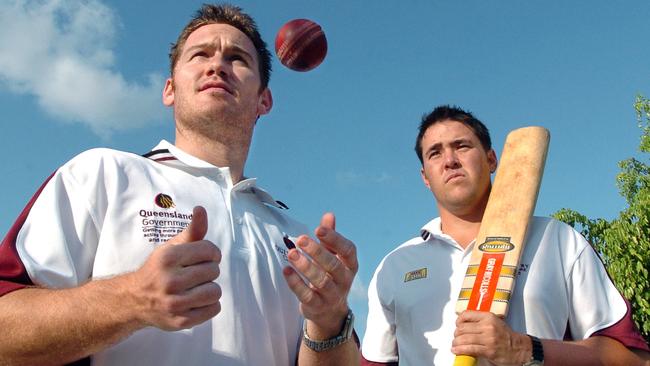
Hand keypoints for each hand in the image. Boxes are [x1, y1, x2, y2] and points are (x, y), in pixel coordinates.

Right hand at [126, 206, 221, 330]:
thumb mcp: (172, 247)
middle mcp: (170, 281)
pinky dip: (209, 305)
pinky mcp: (180, 321)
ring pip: (215, 291)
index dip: (211, 253)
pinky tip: (196, 301)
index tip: (203, 257)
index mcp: (168, 258)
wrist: (134, 299)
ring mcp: (175, 303)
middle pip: (213, 271)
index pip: (210, 250)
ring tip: (197, 288)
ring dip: (210, 289)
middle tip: (195, 274)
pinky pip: (214, 309)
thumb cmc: (159, 270)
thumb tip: (201, 209)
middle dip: (208, 271)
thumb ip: (192, 230)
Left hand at [282, 213, 357, 337]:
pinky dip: (296, 283)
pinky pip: (307, 296)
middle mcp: (344, 280)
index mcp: (350, 265)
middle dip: (317, 252)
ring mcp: (332, 295)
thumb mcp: (333, 256)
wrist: (330, 311)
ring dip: (306, 267)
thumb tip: (329, 215)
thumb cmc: (330, 276)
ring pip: (321, 282)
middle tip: (301, 239)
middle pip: (334, 265)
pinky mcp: (317, 307)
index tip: (318, 229)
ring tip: (291, 254)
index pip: (348, 250)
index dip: (334, 239)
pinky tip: (286, 270)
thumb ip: (330, 237)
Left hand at [452, 310, 530, 365]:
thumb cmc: (505, 336)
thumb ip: (480, 320)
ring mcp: (488, 338)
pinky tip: (456, 350)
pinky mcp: (488, 350)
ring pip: (464, 339)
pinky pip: (469, 349)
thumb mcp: (494, 322)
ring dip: (456, 343)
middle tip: (456, 337)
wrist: (519, 349)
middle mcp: (488, 326)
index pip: (466, 315)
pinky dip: (460, 350)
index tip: (457, 325)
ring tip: (455, 345)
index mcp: (488, 317)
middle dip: (456, 334)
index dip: (458, 321)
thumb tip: (464, 324)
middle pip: (462, 328)